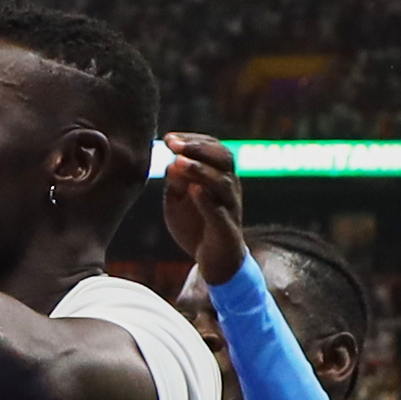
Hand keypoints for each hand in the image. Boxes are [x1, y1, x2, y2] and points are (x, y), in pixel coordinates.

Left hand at [157, 132, 245, 290]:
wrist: (214, 261)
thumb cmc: (196, 225)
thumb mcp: (178, 201)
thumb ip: (175, 183)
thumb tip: (171, 164)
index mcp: (220, 176)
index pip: (213, 148)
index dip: (193, 140)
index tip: (169, 138)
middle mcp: (230, 188)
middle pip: (223, 158)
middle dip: (198, 148)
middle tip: (174, 145)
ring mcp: (231, 208)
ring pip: (223, 183)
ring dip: (201, 170)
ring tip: (180, 162)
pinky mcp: (227, 230)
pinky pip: (220, 213)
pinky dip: (207, 201)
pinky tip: (194, 190)